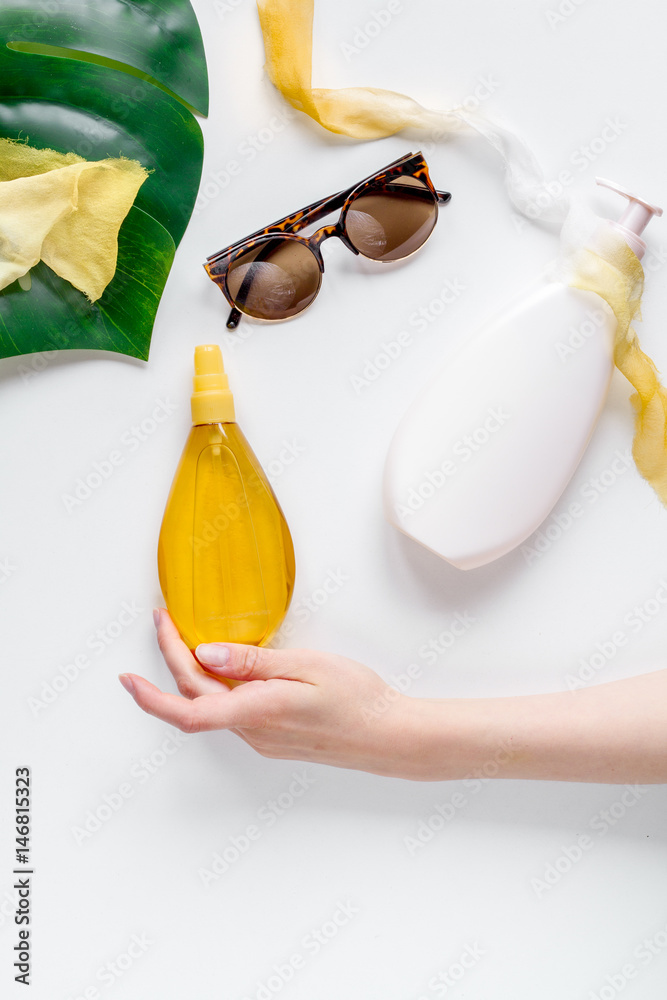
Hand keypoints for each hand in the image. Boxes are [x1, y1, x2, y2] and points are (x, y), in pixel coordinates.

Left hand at [118, 609, 424, 778]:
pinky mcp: (273, 737)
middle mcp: (253, 732)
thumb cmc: (358, 698)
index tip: (127, 677)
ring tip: (187, 637)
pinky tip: (223, 666)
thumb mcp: (307, 666)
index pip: (188, 711)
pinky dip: (216, 687)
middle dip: (173, 662)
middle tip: (166, 623)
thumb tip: (206, 652)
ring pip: (212, 706)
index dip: (152, 697)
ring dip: (193, 675)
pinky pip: (231, 712)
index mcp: (258, 712)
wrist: (390, 735)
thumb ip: (253, 661)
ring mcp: (263, 739)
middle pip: (196, 701)